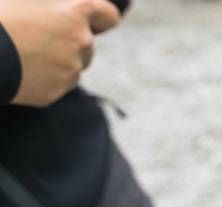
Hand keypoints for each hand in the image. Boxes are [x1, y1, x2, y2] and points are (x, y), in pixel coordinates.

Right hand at [1, 0, 120, 106]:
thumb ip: (49, 2)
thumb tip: (54, 8)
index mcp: (75, 11)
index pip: (109, 16)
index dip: (101, 19)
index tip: (97, 23)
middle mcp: (81, 41)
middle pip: (87, 45)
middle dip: (70, 42)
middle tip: (39, 37)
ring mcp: (70, 69)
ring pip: (72, 66)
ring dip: (57, 61)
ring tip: (25, 52)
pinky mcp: (55, 91)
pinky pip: (56, 84)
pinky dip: (43, 79)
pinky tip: (20, 69)